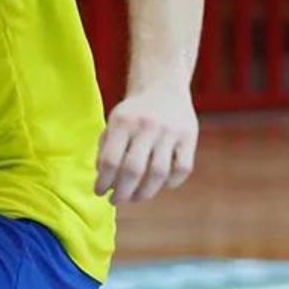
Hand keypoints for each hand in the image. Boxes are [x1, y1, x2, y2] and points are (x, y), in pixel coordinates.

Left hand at [95, 85, 197, 205]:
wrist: (162, 87)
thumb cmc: (133, 113)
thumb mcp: (114, 122)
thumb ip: (106, 148)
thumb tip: (103, 179)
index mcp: (123, 122)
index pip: (110, 160)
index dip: (103, 181)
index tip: (99, 192)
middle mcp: (147, 126)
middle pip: (133, 170)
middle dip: (122, 192)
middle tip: (116, 201)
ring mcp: (170, 132)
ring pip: (159, 173)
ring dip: (145, 192)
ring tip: (135, 197)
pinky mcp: (189, 137)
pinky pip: (182, 169)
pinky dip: (171, 183)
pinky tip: (160, 185)